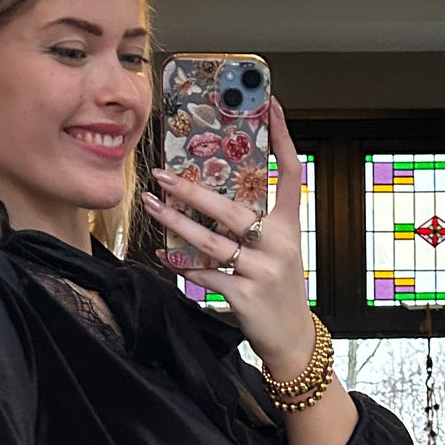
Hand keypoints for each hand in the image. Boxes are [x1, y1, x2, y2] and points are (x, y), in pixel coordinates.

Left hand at [140, 98, 317, 380]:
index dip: (282, 137)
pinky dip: (182, 265)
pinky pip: (206, 273)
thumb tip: (209, 198)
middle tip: (162, 175)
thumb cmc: (278, 290)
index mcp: (288, 227)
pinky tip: (164, 256)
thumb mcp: (277, 252)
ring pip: (211, 241)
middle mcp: (279, 244)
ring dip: (176, 223)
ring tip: (151, 207)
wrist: (292, 338)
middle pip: (231, 208)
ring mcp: (264, 270)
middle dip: (192, 190)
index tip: (270, 105)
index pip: (291, 172)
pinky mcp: (245, 295)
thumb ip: (253, 226)